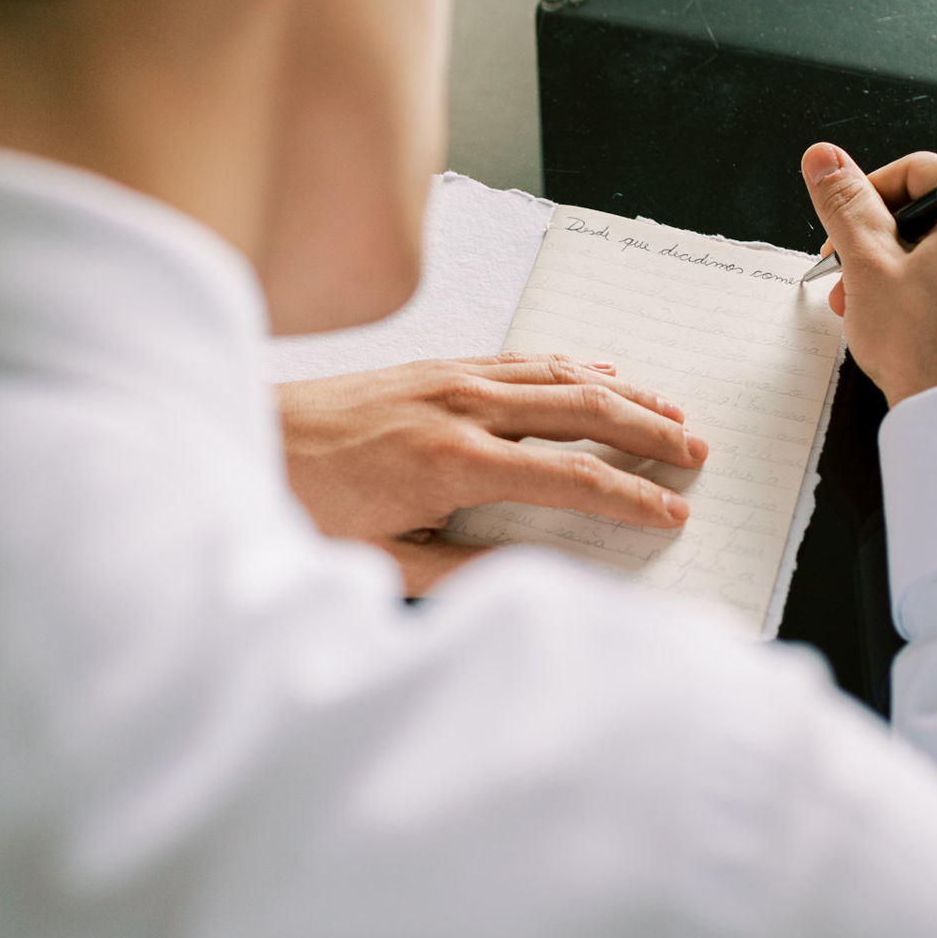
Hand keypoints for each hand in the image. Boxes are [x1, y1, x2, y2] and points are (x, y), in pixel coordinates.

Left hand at [278, 355, 708, 593]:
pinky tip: (599, 372)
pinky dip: (569, 365)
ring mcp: (446, 378)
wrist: (238, 437)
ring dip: (623, 392)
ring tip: (672, 412)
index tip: (673, 513)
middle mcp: (459, 408)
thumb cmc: (297, 505)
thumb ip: (455, 571)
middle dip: (647, 433)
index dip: (630, 498)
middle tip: (698, 453)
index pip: (570, 479)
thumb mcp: (373, 562)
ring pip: (558, 375)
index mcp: (451, 464)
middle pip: (582, 411)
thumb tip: (528, 578)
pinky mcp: (431, 366)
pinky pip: (519, 358)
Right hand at [802, 142, 936, 408]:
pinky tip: (899, 316)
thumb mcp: (867, 263)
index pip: (918, 171)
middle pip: (932, 210)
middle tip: (847, 275)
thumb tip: (825, 159)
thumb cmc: (928, 347)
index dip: (866, 197)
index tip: (841, 228)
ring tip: (864, 304)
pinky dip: (928, 286)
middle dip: (879, 241)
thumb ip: (844, 202)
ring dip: (897, 267)